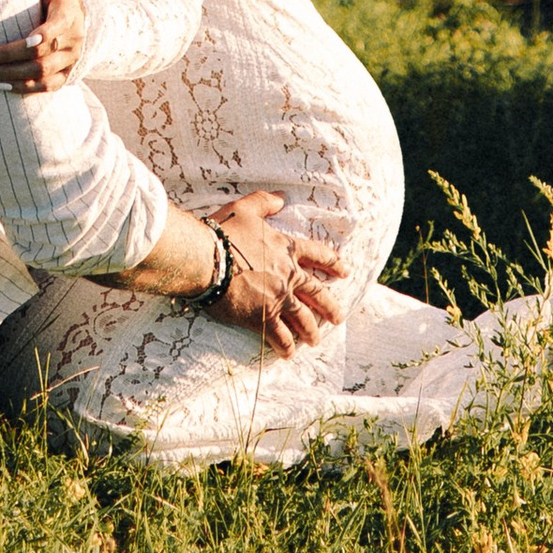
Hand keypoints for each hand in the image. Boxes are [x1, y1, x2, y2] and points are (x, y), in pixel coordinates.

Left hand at [0, 0, 88, 96]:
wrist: (77, 20)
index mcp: (69, 17)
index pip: (56, 30)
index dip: (41, 36)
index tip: (23, 41)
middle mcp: (72, 42)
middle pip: (40, 56)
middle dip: (9, 59)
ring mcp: (69, 62)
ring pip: (41, 74)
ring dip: (12, 76)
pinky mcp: (65, 76)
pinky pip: (47, 87)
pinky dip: (25, 89)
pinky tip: (4, 88)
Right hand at [207, 189, 348, 354]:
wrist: (207, 260)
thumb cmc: (224, 232)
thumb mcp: (245, 208)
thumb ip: (265, 202)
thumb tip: (282, 198)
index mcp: (286, 249)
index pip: (317, 255)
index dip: (333, 263)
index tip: (345, 271)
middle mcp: (288, 276)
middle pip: (317, 293)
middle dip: (330, 306)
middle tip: (339, 317)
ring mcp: (278, 299)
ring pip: (303, 319)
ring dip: (311, 331)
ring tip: (315, 340)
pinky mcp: (263, 318)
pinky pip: (281, 336)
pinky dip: (286, 346)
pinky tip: (289, 354)